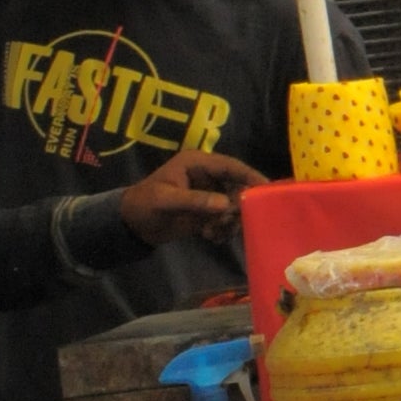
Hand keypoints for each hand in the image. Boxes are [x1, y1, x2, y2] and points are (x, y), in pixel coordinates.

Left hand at [117, 148, 260, 245]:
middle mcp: (208, 176)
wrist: (132, 226)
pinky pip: (227, 219)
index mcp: (197, 163)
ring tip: (212, 232)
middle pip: (237, 187)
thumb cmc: (144, 205)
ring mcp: (210, 194)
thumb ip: (195, 201)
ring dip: (229, 222)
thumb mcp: (166, 200)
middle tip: (228, 222)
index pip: (230, 166)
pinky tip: (209, 237)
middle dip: (237, 207)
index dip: (250, 175)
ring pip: (234, 206)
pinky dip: (223, 230)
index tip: (268, 189)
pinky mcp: (209, 211)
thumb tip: (226, 204)